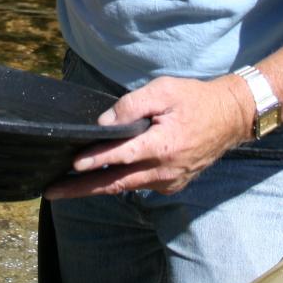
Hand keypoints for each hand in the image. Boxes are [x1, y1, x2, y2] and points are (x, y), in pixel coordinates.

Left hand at [44, 75, 251, 198]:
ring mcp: (169, 181)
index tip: (72, 165)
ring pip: (126, 187)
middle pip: (116, 183)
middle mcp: (165, 170)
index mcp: (163, 145)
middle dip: (81, 189)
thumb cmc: (195, 99)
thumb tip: (105, 124)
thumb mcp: (163, 90)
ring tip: (66, 187)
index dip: (96, 160)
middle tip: (52, 192)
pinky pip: (140, 185)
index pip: (122, 156)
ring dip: (97, 187)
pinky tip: (100, 178)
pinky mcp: (172, 184)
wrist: (230, 117)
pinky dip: (119, 182)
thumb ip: (132, 105)